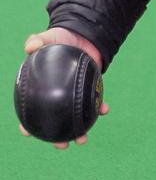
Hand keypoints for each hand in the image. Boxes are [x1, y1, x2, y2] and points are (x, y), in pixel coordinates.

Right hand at [20, 28, 108, 148]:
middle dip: (56, 137)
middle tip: (61, 145)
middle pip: (54, 121)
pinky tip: (104, 110)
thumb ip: (37, 40)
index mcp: (42, 87)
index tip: (27, 132)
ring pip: (74, 118)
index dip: (26, 123)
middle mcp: (57, 96)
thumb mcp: (48, 37)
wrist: (83, 34)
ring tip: (83, 139)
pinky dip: (100, 107)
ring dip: (79, 130)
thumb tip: (29, 46)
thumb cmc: (61, 38)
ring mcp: (73, 95)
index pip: (30, 109)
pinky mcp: (88, 90)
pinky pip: (94, 102)